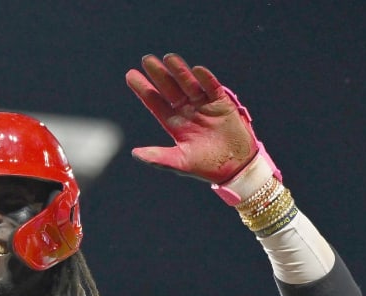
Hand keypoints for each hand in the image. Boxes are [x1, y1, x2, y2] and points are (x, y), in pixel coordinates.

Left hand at [126, 54, 262, 185]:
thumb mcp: (179, 162)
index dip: (143, 89)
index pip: (155, 103)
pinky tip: (196, 70)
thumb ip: (158, 157)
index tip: (130, 75)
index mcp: (174, 123)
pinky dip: (206, 79)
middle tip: (146, 59)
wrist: (236, 168)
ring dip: (180, 72)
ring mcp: (204, 105)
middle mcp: (187, 111)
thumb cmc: (205, 167)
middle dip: (159, 75)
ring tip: (169, 58)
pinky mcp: (223, 104)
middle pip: (170, 89)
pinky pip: (212, 88)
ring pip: (189, 85)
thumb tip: (135, 153)